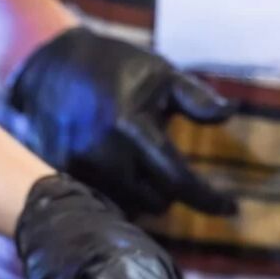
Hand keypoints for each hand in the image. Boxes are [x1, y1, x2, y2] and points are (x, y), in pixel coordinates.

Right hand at [11, 27, 236, 216]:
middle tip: (166, 172)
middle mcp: (104, 158)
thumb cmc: (113, 69)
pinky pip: (100, 205)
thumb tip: (229, 114)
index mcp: (132, 129)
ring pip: (127, 210)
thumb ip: (195, 98)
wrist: (47, 69)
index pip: (179, 179)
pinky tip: (114, 177)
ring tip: (137, 172)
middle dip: (168, 193)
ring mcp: (79, 173)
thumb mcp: (160, 74)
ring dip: (141, 198)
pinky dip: (115, 198)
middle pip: (155, 204)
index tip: (232, 209)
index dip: (208, 199)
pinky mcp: (60, 181)